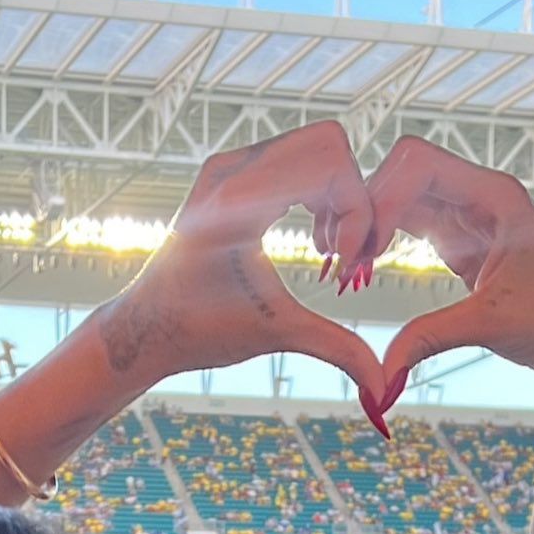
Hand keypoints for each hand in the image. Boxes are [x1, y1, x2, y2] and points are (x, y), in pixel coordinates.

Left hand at [96, 122, 387, 407]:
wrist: (148, 326)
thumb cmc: (201, 331)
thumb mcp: (277, 334)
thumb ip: (339, 350)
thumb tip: (385, 391)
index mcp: (236, 201)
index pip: (329, 165)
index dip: (356, 214)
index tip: (346, 269)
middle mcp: (231, 170)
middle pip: (330, 142)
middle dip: (353, 197)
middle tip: (344, 254)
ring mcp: (230, 164)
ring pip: (318, 145)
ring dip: (339, 196)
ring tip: (329, 251)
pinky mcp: (233, 170)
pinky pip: (298, 156)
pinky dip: (321, 191)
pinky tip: (316, 240)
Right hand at [349, 137, 533, 427]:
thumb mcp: (490, 326)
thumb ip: (430, 340)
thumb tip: (380, 378)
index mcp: (496, 195)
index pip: (418, 164)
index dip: (380, 198)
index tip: (362, 249)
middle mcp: (481, 195)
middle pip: (402, 173)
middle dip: (368, 210)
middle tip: (344, 263)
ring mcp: (470, 215)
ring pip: (401, 197)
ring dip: (371, 225)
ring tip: (348, 269)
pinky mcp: (461, 240)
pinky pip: (409, 222)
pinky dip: (383, 239)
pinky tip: (364, 269)